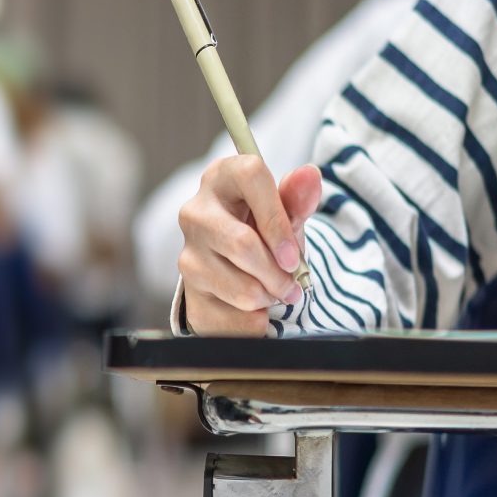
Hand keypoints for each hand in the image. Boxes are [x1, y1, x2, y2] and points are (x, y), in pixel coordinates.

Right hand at [178, 157, 321, 336]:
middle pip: (241, 244)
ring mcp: (187, 254)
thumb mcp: (286, 212)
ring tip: (273, 291)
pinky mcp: (189, 294)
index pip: (250, 177)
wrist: (239, 267)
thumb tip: (310, 175)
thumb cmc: (264, 229)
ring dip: (269, 297)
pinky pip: (231, 320)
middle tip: (293, 285)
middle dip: (278, 273)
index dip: (277, 218)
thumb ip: (299, 197)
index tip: (292, 254)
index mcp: (222, 177)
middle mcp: (195, 211)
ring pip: (240, 288)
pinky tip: (256, 307)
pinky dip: (255, 321)